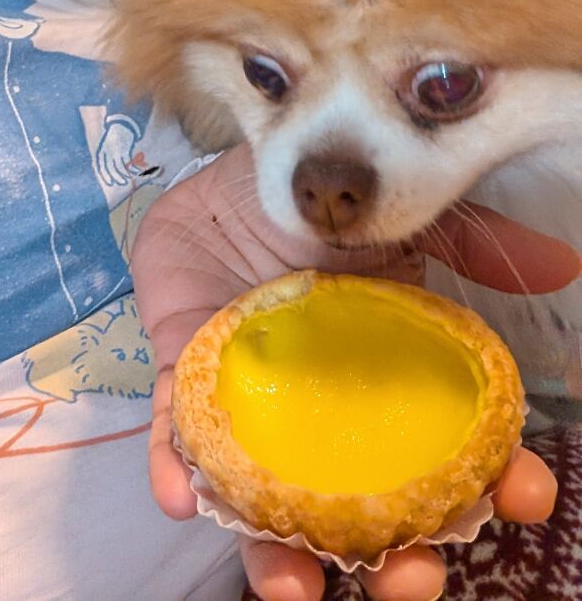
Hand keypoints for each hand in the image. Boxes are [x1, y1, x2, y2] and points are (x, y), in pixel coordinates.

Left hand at [95, 115, 140, 190]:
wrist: (120, 123)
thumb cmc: (113, 136)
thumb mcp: (106, 146)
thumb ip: (106, 156)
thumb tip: (110, 169)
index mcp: (101, 151)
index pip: (101, 167)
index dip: (105, 176)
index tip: (110, 183)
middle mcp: (107, 152)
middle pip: (110, 169)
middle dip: (116, 177)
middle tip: (122, 182)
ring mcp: (116, 150)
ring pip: (119, 167)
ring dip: (125, 174)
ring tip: (129, 178)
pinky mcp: (124, 148)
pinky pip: (128, 162)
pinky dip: (133, 167)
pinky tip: (137, 171)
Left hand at [132, 144, 579, 600]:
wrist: (237, 161)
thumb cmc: (326, 197)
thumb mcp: (405, 215)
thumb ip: (475, 241)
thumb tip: (561, 265)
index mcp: (389, 377)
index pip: (449, 450)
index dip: (492, 482)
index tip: (522, 497)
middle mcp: (328, 409)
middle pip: (365, 508)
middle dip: (394, 559)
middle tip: (411, 578)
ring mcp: (260, 403)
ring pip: (270, 501)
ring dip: (279, 554)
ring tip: (292, 586)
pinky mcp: (192, 379)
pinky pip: (179, 436)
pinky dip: (177, 471)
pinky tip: (183, 496)